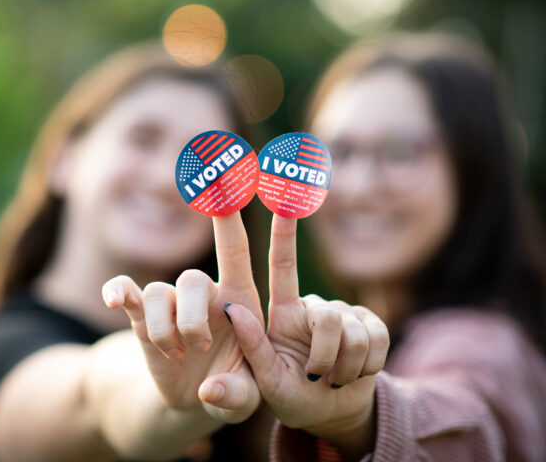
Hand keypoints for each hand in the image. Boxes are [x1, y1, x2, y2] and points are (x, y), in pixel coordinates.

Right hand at [102, 212, 262, 422]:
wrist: (198, 399)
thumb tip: (209, 390)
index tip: (223, 181)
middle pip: (191, 279)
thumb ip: (236, 396)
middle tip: (200, 347)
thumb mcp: (246, 399)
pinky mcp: (142, 318)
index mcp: (238, 300)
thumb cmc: (235, 389)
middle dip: (191, 318)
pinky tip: (114, 300)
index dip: (228, 218)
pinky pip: (127, 293)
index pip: (234, 251)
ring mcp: (171, 304)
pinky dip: (118, 291)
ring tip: (175, 355)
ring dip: (163, 329)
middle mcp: (204, 294)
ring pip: (158, 294)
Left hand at [224, 215, 388, 455]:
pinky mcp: (372, 324)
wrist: (332, 413)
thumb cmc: (292, 397)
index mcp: (283, 313)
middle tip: (317, 376)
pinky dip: (367, 367)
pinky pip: (378, 340)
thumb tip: (231, 307)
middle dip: (326, 356)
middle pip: (328, 317)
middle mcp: (313, 306)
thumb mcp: (266, 379)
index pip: (283, 266)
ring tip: (333, 377)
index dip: (284, 233)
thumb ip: (251, 347)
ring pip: (354, 332)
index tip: (284, 198)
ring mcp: (345, 313)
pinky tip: (355, 374)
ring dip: (346, 367)